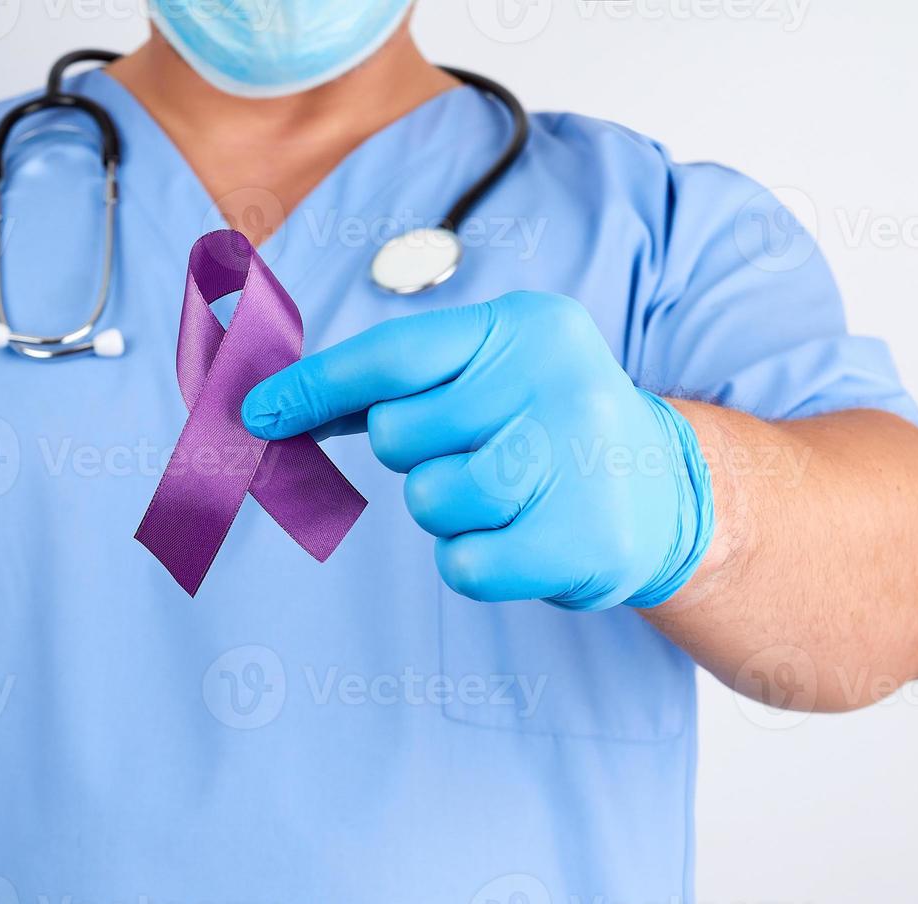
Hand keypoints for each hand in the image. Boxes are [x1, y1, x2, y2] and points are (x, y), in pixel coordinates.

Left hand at [242, 292, 714, 610]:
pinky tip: (523, 537)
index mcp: (526, 326)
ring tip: (506, 496)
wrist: (661, 491)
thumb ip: (396, 385)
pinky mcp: (583, 540)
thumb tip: (277, 405)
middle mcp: (557, 380)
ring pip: (429, 501)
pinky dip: (476, 560)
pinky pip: (463, 564)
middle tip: (477, 453)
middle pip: (400, 435)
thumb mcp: (488, 374)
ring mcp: (575, 460)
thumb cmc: (543, 427)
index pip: (393, 356)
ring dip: (447, 511)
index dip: (314, 387)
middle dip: (416, 456)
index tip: (256, 412)